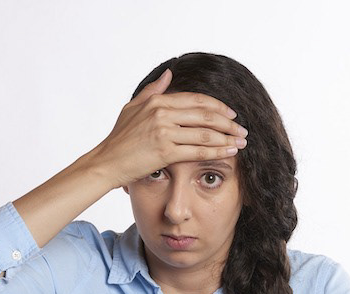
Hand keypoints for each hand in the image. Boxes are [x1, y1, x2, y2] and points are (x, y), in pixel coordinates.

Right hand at [92, 67, 247, 188]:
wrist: (106, 162)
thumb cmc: (118, 139)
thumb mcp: (132, 108)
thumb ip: (153, 91)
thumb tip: (169, 74)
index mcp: (157, 101)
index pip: (196, 100)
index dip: (218, 107)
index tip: (231, 115)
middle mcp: (162, 113)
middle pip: (205, 115)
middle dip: (228, 123)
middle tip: (243, 130)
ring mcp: (164, 132)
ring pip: (205, 133)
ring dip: (227, 138)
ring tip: (241, 142)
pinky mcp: (165, 151)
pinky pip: (198, 151)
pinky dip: (217, 151)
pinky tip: (229, 153)